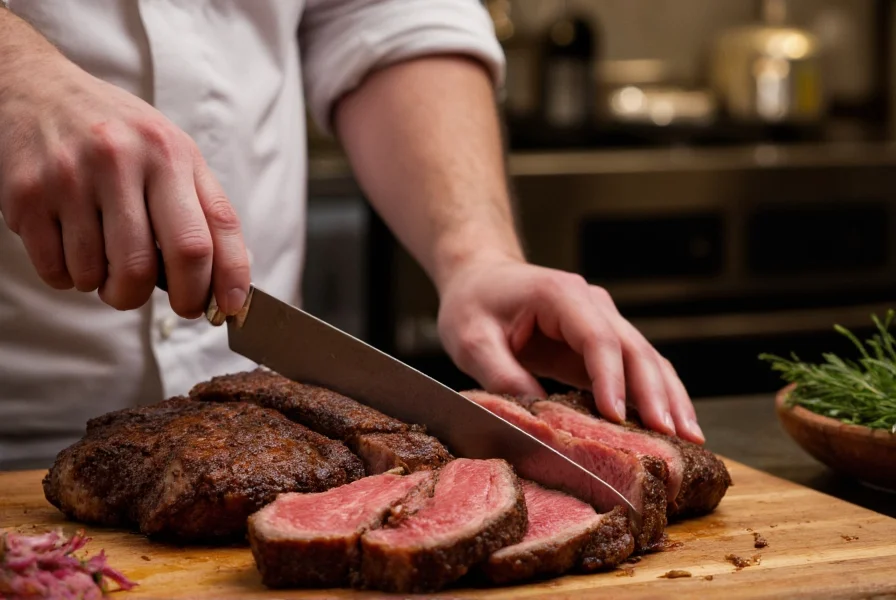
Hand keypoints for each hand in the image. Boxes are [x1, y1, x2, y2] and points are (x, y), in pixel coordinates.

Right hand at [0, 53, 249, 316]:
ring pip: (97, 276)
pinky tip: (73, 246)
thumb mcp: (174, 155)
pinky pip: (57, 271)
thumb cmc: (121, 136)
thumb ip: (207, 212)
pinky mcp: (26, 195)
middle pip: (148, 267)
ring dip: (106, 287)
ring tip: (105, 258)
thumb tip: (232, 283)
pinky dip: (69, 277)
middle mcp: (122, 161)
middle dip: (154, 300)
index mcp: (170, 154)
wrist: (36, 89)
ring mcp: (70, 177)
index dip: (223, 284)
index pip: (207, 237)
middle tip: (153, 295)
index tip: (224, 312)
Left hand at [437, 258, 703, 443]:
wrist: (480, 278)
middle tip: (673, 436)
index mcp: (559, 294)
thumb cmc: (473, 303)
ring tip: (690, 438)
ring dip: (669, 397)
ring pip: (647, 359)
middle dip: (656, 393)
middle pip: (635, 348)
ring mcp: (602, 321)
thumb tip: (538, 416)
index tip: (617, 416)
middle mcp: (591, 304)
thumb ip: (501, 373)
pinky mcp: (603, 344)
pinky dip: (656, 397)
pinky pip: (636, 370)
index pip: (596, 337)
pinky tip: (672, 426)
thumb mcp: (472, 339)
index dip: (611, 377)